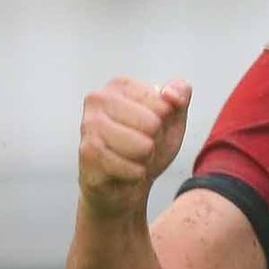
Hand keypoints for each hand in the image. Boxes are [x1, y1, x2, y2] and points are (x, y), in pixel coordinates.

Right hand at [78, 77, 191, 216]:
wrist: (124, 183)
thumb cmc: (147, 145)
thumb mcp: (173, 117)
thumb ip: (180, 94)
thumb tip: (170, 93)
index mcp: (120, 85)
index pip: (164, 103)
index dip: (165, 121)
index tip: (150, 128)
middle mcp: (98, 99)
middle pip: (153, 124)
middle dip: (154, 141)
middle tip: (140, 145)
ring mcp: (88, 125)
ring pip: (143, 147)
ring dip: (145, 158)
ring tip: (131, 157)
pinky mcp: (87, 153)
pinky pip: (132, 167)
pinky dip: (136, 174)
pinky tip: (124, 171)